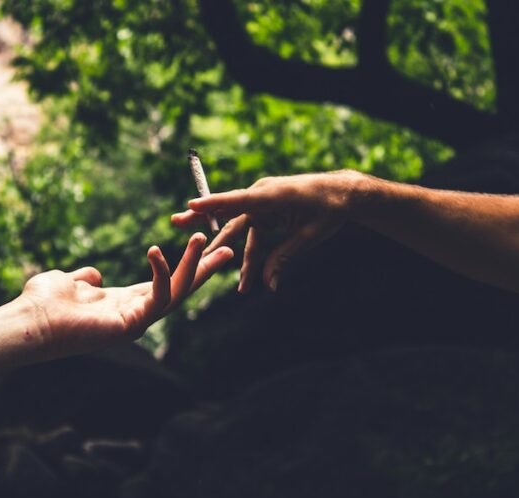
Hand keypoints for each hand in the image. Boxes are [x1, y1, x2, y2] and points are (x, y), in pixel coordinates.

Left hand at [18, 233, 233, 356]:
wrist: (30, 323)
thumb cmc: (42, 305)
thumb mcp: (69, 282)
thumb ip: (85, 279)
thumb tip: (93, 275)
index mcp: (124, 304)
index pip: (164, 284)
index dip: (185, 266)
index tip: (204, 247)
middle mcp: (135, 315)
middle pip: (181, 290)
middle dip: (204, 269)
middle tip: (229, 248)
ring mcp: (136, 323)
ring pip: (177, 292)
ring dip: (193, 265)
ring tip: (202, 236)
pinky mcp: (132, 325)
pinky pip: (158, 296)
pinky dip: (161, 272)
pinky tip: (156, 250)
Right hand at [171, 170, 368, 292]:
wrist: (343, 194)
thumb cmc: (329, 210)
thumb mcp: (309, 236)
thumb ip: (285, 257)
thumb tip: (269, 284)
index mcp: (272, 196)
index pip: (238, 201)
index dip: (214, 205)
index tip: (192, 206)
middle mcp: (262, 196)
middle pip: (227, 213)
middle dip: (201, 220)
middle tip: (175, 221)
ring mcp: (263, 204)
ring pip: (238, 230)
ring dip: (227, 251)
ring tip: (202, 265)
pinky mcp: (266, 212)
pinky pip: (252, 235)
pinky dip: (249, 255)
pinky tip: (248, 279)